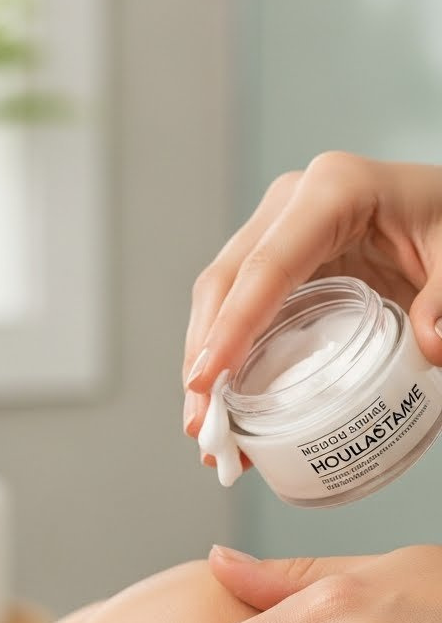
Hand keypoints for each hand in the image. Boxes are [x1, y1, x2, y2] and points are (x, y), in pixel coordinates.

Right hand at [183, 155, 441, 461]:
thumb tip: (434, 345)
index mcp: (333, 191)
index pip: (266, 267)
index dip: (230, 327)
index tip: (208, 382)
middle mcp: (294, 205)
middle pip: (226, 283)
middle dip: (204, 357)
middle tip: (203, 426)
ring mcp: (281, 233)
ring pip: (221, 298)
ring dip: (205, 364)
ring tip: (208, 431)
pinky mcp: (282, 263)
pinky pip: (240, 310)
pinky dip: (227, 360)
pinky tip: (226, 408)